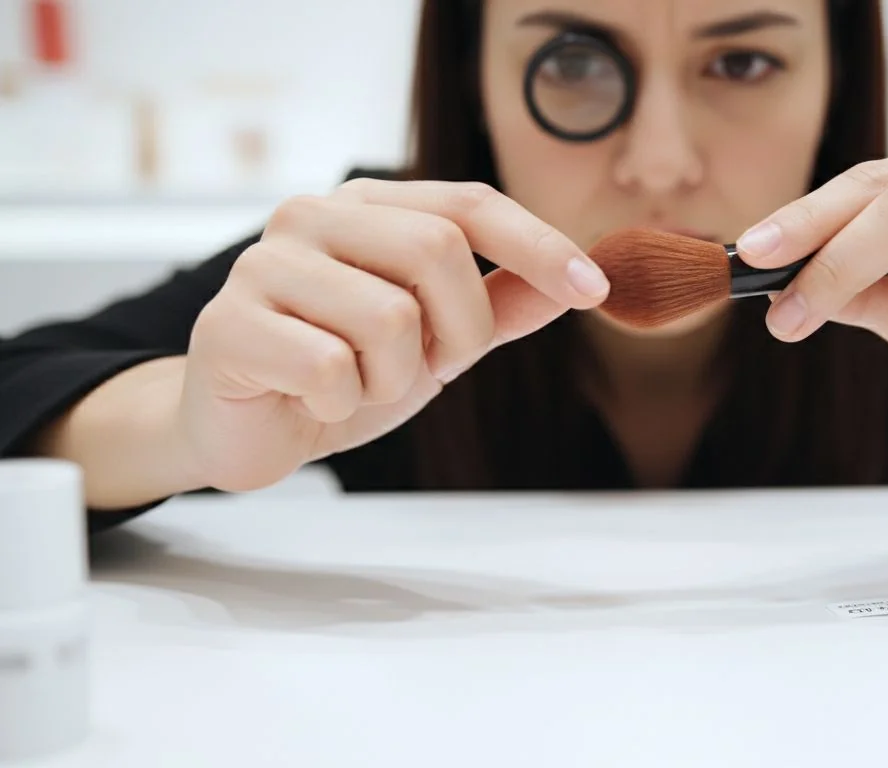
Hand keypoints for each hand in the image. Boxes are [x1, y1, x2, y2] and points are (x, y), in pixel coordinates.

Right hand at [181, 179, 608, 490]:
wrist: (248, 430)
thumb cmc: (341, 373)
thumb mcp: (437, 340)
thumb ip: (500, 305)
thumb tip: (577, 278)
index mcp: (367, 207)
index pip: (468, 204)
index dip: (538, 244)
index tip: (595, 290)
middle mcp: (312, 216)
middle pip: (437, 249)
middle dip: (460, 329)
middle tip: (431, 365)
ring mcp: (263, 265)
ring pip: (389, 316)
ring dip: (395, 376)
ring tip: (358, 384)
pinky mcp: (229, 324)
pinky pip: (330, 366)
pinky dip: (342, 401)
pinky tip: (314, 399)